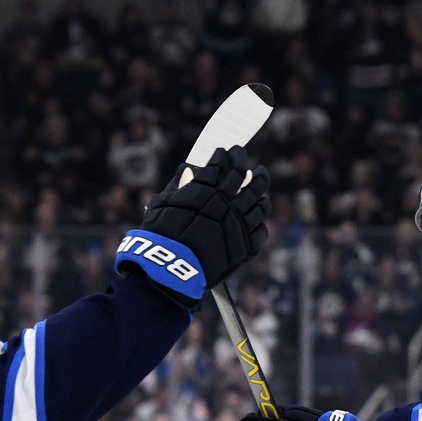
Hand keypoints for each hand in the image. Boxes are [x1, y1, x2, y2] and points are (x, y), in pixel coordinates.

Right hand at [116, 146, 270, 308]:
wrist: (171, 269)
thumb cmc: (160, 235)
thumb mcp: (162, 204)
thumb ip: (178, 186)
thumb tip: (187, 170)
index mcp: (207, 190)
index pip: (223, 164)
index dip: (227, 155)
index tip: (228, 151)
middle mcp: (227, 204)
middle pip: (246, 178)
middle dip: (246, 165)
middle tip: (247, 161)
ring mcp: (239, 226)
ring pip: (259, 203)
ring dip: (261, 189)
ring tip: (260, 183)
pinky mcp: (245, 248)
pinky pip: (260, 231)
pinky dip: (259, 222)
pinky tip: (257, 217)